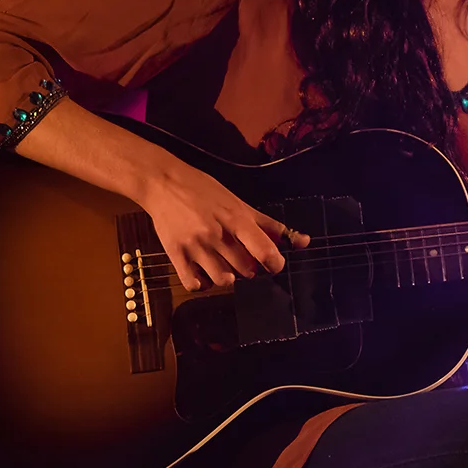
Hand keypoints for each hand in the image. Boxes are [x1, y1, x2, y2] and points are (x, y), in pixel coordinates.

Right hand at [142, 161, 308, 290]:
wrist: (164, 183)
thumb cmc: (205, 190)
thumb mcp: (240, 203)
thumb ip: (269, 226)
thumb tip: (302, 241)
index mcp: (237, 220)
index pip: (265, 251)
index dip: (275, 263)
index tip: (274, 264)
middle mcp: (218, 235)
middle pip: (246, 270)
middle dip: (249, 268)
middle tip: (241, 258)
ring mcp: (196, 246)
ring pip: (222, 280)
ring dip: (227, 277)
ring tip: (223, 264)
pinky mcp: (176, 255)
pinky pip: (194, 284)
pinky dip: (203, 284)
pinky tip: (203, 272)